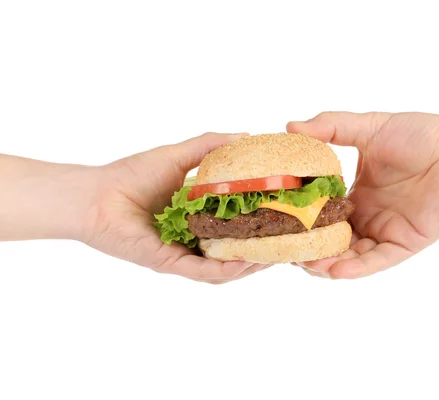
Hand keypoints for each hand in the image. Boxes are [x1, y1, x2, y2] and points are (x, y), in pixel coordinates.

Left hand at [82, 133, 269, 283]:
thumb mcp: (179, 156)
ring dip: (249, 265)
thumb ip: (210, 146)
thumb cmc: (132, 175)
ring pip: (222, 268)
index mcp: (198, 218)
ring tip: (273, 257)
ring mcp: (183, 253)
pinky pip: (201, 271)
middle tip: (287, 245)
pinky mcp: (169, 262)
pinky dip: (224, 269)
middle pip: (234, 252)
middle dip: (261, 252)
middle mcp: (193, 239)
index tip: (285, 218)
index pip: (235, 226)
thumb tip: (244, 136)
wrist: (97, 195)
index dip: (260, 225)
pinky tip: (244, 263)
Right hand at [287, 108, 438, 278]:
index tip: (273, 221)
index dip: (299, 221)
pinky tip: (335, 271)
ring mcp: (384, 231)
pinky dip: (356, 268)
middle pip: (330, 241)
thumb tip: (290, 126)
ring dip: (326, 263)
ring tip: (302, 262)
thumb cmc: (419, 134)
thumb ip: (330, 127)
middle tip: (282, 249)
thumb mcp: (368, 128)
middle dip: (307, 248)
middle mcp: (367, 216)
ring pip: (349, 257)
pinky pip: (376, 261)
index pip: (320, 215)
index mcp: (355, 194)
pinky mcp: (404, 243)